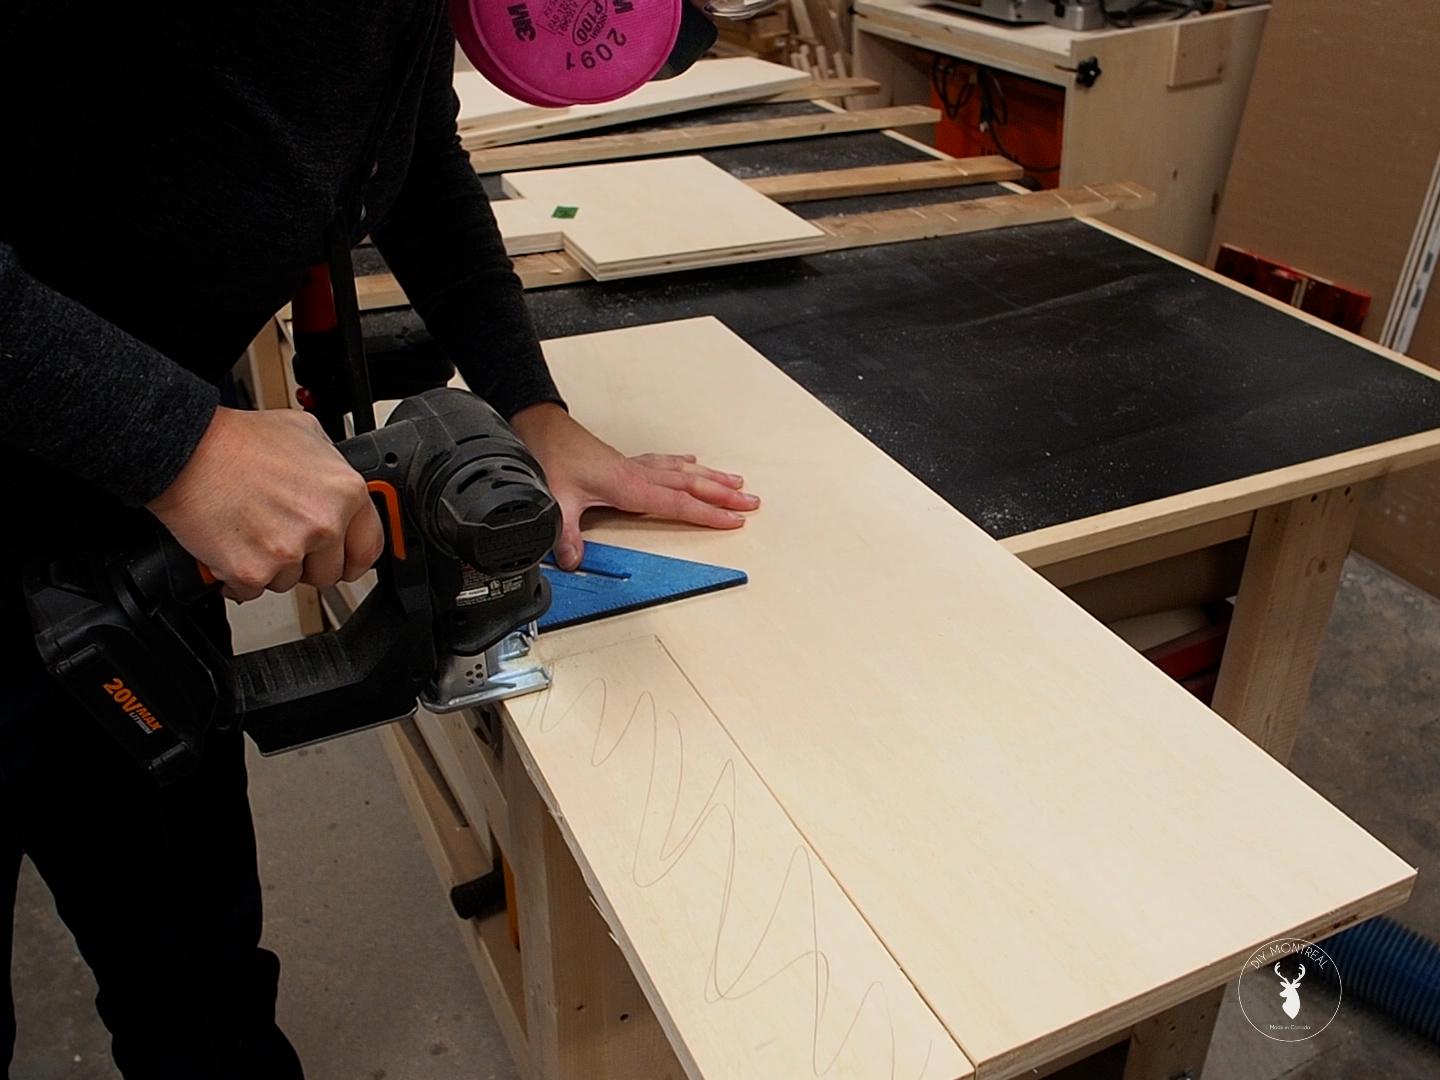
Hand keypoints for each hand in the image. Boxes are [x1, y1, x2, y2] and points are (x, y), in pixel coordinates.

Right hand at [147, 407, 384, 600]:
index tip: (342, 559)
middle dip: (307, 562)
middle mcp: (323, 524)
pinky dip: (240, 576)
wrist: (185, 451)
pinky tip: (233, 545)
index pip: (368, 548)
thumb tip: (342, 489)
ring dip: (272, 566)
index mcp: (345, 493)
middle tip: (282, 537)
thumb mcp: (306, 433)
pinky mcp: (253, 571)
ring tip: (253, 530)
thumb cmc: (238, 441)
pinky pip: (254, 591)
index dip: (352, 556)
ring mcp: (289, 551)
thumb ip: (333, 467)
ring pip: (290, 582)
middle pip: (329, 573)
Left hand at [509, 403, 758, 569]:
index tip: (734, 520)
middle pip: (691, 485)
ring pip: (683, 471)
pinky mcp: (626, 462)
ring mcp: (635, 466)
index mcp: (629, 486)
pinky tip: (692, 461)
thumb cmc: (552, 458)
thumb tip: (573, 560)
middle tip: (753, 502)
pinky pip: (666, 463)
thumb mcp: (556, 500)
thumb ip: (566, 533)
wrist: (541, 428)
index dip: (708, 513)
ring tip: (737, 482)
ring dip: (712, 477)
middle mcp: (638, 474)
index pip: (678, 503)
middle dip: (724, 495)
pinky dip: (685, 464)